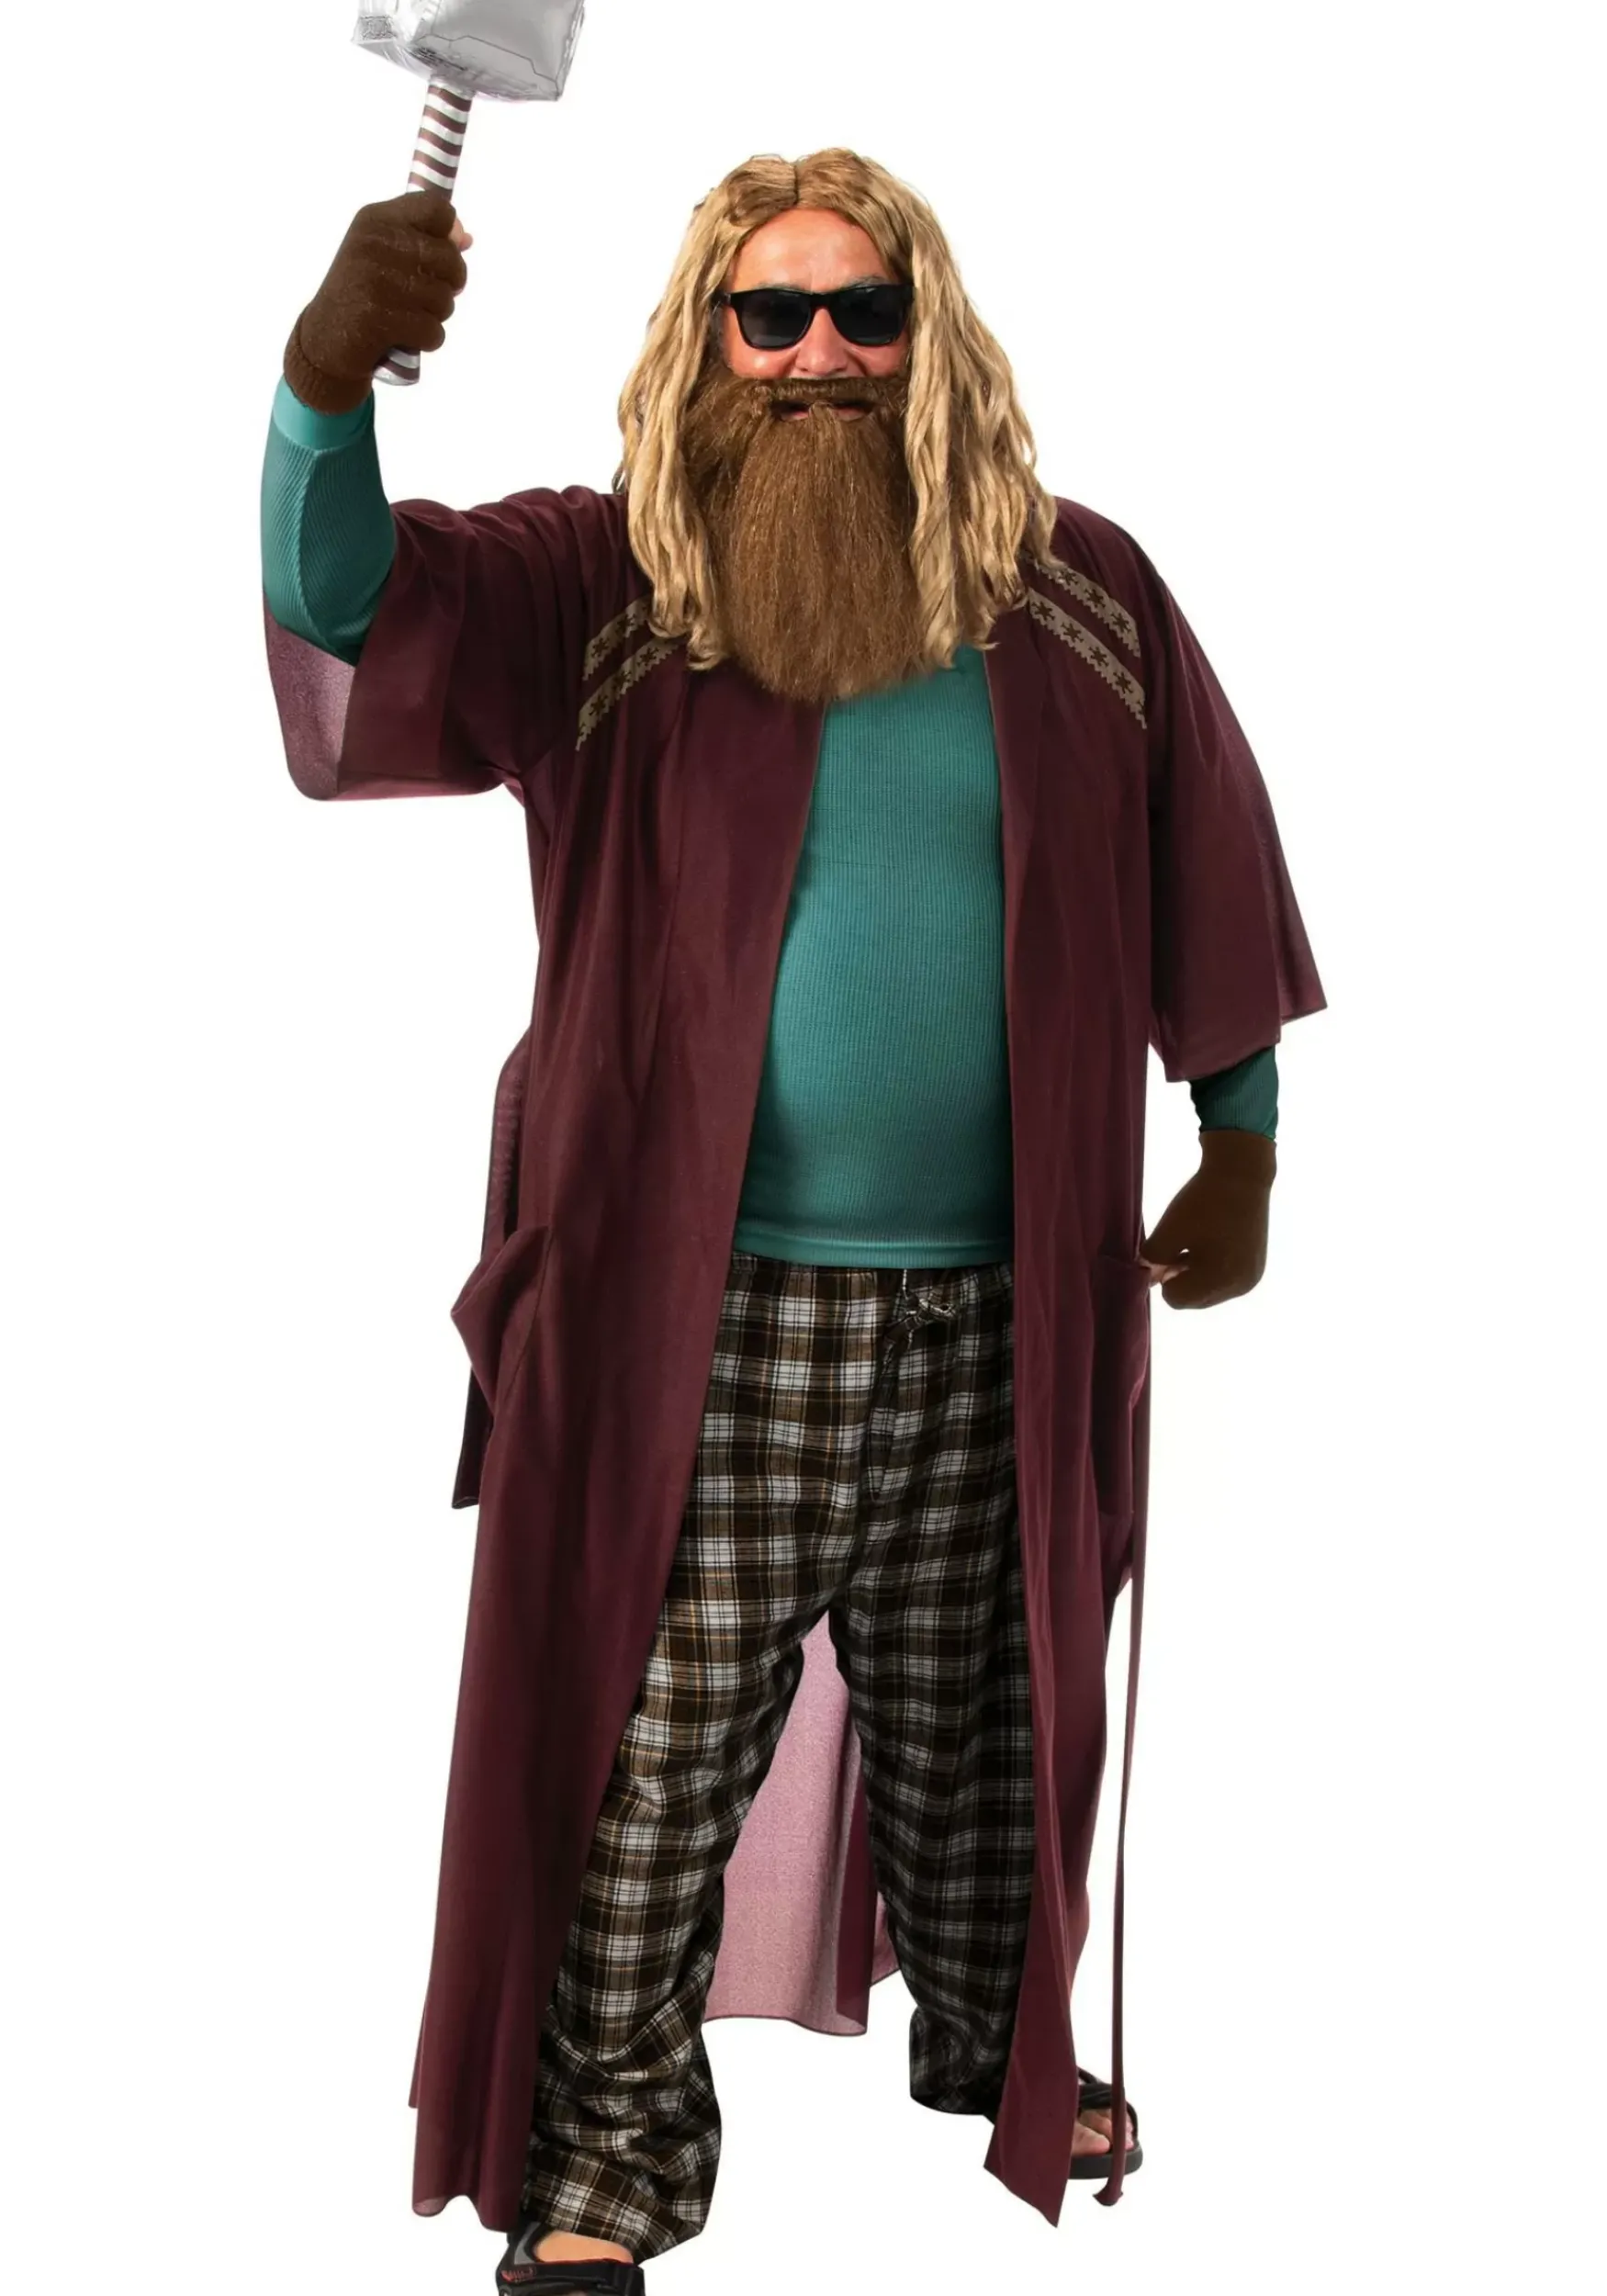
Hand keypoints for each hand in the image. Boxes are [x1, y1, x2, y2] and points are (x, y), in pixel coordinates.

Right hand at [284, 189, 473, 416]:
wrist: (323, 341)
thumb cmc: (359, 294)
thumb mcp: (379, 253)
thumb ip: (420, 239)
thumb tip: (465, 238)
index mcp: (375, 220)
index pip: (436, 209)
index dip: (450, 234)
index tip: (442, 254)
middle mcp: (375, 243)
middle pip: (450, 258)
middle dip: (451, 284)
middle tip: (430, 296)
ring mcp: (377, 280)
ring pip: (445, 299)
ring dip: (436, 316)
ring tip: (411, 317)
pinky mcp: (379, 319)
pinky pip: (434, 331)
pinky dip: (427, 341)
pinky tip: (407, 338)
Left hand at [1140, 1129, 1275, 1309]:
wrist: (1242, 1172)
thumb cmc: (1204, 1201)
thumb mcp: (1170, 1230)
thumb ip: (1153, 1260)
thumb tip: (1148, 1279)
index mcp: (1220, 1280)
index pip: (1176, 1299)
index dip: (1164, 1277)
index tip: (1166, 1251)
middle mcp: (1240, 1287)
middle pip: (1194, 1299)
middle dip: (1180, 1278)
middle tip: (1180, 1245)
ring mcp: (1251, 1278)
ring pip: (1208, 1291)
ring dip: (1195, 1274)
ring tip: (1196, 1241)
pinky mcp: (1255, 1267)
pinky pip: (1223, 1280)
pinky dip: (1212, 1268)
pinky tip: (1212, 1242)